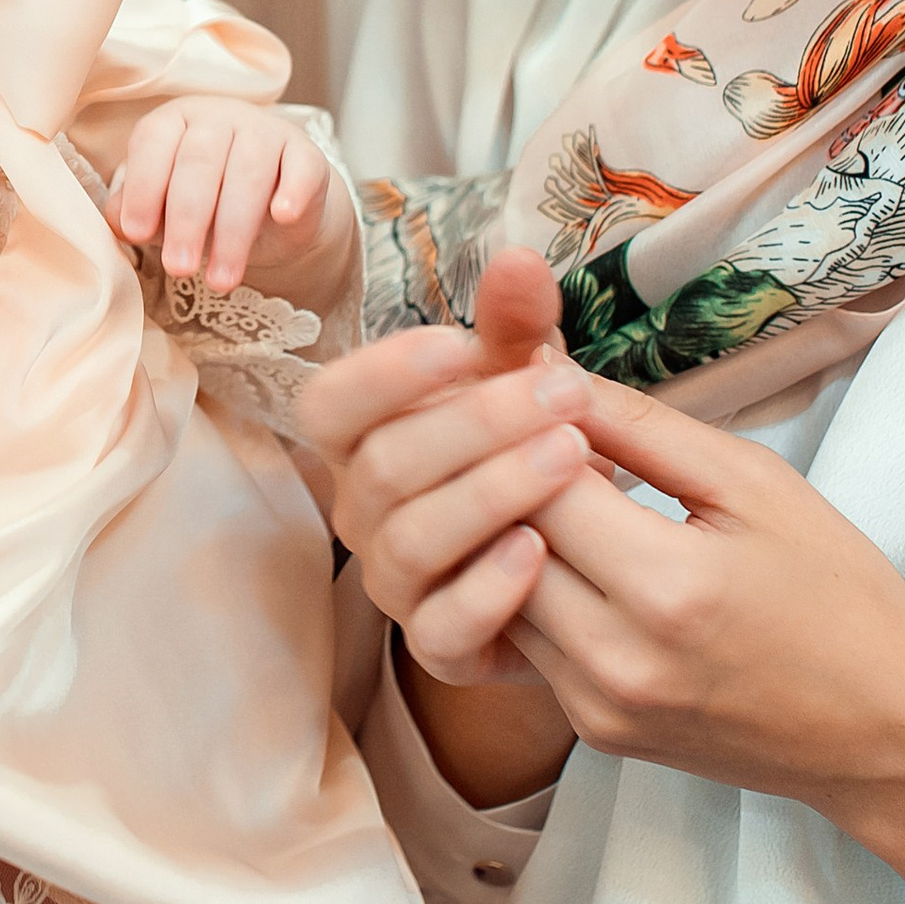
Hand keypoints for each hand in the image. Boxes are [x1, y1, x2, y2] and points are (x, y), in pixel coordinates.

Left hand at [114, 97, 341, 294]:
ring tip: (221, 280)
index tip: (137, 233)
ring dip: (233, 231)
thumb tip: (116, 223)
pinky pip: (300, 168)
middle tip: (178, 269)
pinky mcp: (306, 153)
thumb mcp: (164, 209)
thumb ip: (135, 211)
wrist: (272, 211)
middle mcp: (218, 118)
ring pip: (248, 172)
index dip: (144, 188)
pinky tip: (282, 217)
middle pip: (199, 162)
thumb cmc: (204, 203)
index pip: (153, 143)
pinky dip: (292, 191)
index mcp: (174, 121)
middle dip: (187, 221)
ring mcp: (265, 131)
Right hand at [299, 249, 591, 686]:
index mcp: (361, 441)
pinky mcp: (439, 647)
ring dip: (490, 493)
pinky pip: (444, 627)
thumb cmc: (527, 452)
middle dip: (474, 425)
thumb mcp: (524, 382)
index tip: (458, 343)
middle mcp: (362, 513)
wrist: (575, 563)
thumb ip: (513, 326)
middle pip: (384, 468)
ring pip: (411, 541)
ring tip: (569, 455)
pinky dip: (489, 588)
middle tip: (564, 391)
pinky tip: (540, 548)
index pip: (330, 405)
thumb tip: (518, 256)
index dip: (383, 375)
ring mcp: (395, 584)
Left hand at [511, 370, 904, 903]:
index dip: (516, 424)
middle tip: (500, 420)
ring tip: (525, 475)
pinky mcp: (597, 732)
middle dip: (494, 472)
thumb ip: (640, 427)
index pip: (535, 483)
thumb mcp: (753, 484)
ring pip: (497, 593)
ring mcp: (601, 705)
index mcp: (668, 587)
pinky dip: (524, 588)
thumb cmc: (840, 592)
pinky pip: (526, 643)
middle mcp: (619, 658)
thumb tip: (547, 373)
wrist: (894, 733)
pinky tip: (559, 544)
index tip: (517, 384)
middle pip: (500, 539)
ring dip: (501, 531)